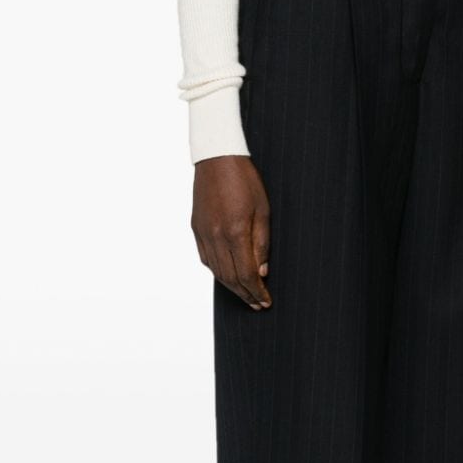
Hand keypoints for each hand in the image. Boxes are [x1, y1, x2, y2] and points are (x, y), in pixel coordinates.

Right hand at [191, 155, 271, 309]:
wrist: (217, 158)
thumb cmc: (245, 180)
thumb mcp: (263, 211)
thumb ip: (261, 244)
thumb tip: (261, 272)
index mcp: (235, 232)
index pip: (246, 274)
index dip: (256, 291)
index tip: (265, 301)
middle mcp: (216, 236)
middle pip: (230, 278)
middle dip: (245, 295)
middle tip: (257, 305)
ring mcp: (203, 233)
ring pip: (216, 271)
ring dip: (232, 288)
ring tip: (246, 296)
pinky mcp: (196, 228)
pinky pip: (206, 259)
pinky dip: (218, 272)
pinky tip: (228, 277)